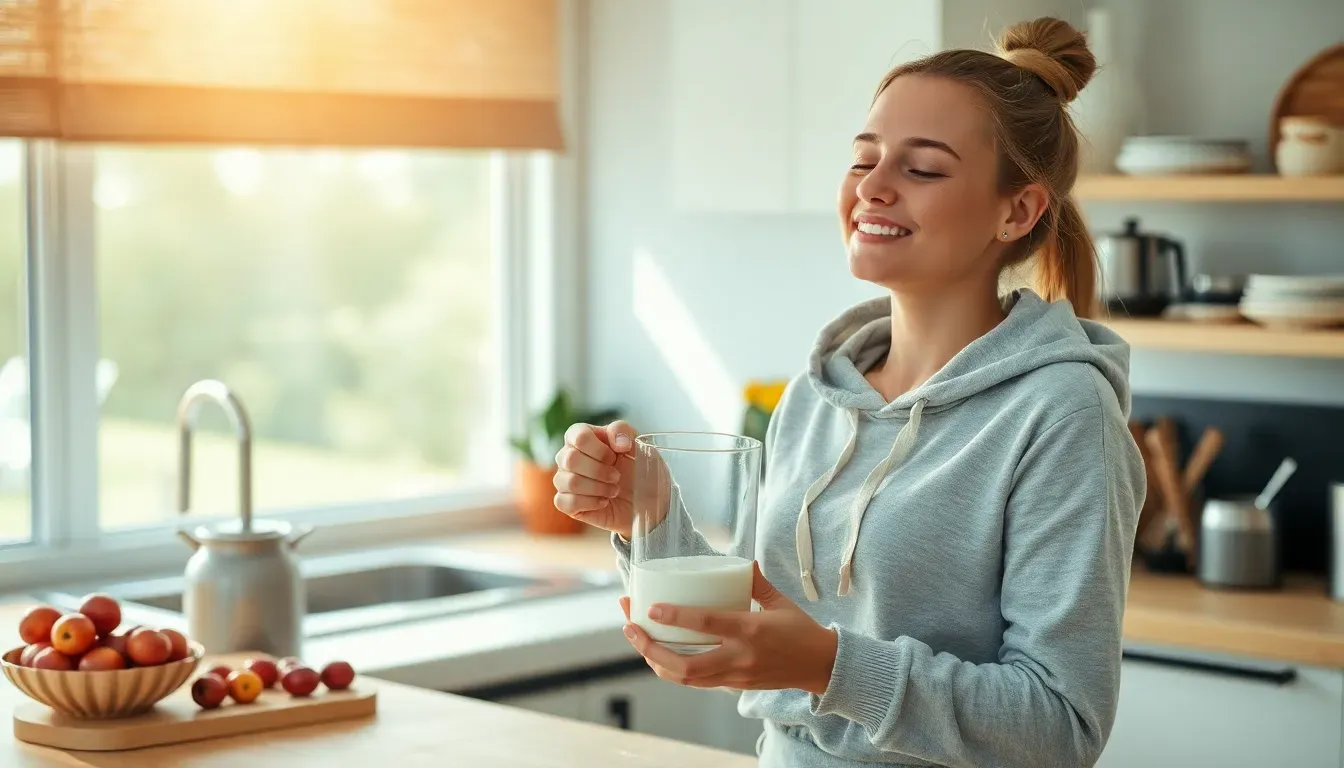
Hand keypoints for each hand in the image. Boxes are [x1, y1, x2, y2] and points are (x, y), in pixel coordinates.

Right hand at [553, 421, 636, 538]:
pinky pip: (565, 502)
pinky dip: (590, 503)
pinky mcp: (566, 503)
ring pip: (569, 482)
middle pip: (570, 459)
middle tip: (617, 477)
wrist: (643, 500)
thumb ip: (624, 432)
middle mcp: (568, 456)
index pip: (578, 436)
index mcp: (582, 437)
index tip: (614, 457)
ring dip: (597, 488)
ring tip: (614, 490)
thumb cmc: (636, 468)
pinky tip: (604, 501)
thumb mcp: (637, 443)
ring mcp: (564, 480)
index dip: (599, 449)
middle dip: (599, 471)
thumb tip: (619, 443)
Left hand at [619, 562, 838, 695]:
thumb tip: (741, 561)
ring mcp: (735, 676)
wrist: (822, 666)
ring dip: (656, 662)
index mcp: (750, 630)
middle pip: (684, 664)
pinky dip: (673, 670)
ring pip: (685, 678)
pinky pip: (696, 681)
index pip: (708, 624)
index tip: (650, 608)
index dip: (677, 617)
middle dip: (650, 649)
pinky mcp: (734, 686)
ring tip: (638, 640)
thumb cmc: (801, 630)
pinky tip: (659, 654)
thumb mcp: (780, 601)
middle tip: (631, 627)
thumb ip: (755, 581)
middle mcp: (739, 657)